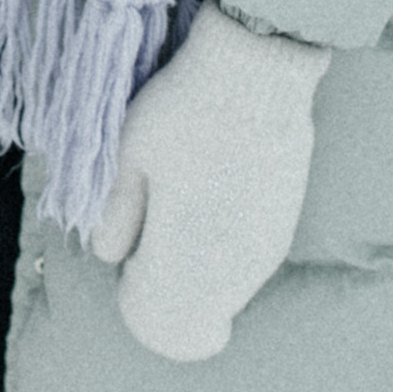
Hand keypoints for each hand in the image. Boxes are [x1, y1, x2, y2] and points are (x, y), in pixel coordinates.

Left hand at [90, 0, 328, 362]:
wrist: (258, 70)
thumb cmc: (183, 111)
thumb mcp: (128, 157)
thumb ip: (116, 215)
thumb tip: (107, 254)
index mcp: (185, 260)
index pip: (156, 321)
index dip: (134, 291)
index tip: (130, 252)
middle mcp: (231, 272)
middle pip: (194, 313)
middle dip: (169, 286)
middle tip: (153, 230)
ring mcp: (264, 252)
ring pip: (223, 291)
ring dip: (200, 269)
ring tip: (186, 206)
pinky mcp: (285, 227)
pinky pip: (248, 265)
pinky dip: (226, 250)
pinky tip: (217, 199)